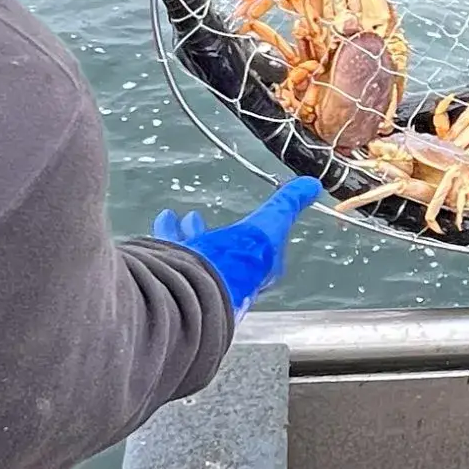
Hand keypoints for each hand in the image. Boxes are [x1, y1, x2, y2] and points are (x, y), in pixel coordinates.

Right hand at [151, 177, 324, 315]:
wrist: (203, 283)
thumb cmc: (242, 259)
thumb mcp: (272, 222)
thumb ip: (288, 204)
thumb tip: (312, 184)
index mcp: (252, 271)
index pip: (253, 254)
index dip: (249, 237)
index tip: (243, 227)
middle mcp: (224, 277)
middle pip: (213, 252)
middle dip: (203, 233)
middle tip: (192, 219)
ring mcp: (197, 277)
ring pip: (186, 253)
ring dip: (178, 234)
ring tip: (167, 218)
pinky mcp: (173, 275)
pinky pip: (165, 255)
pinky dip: (161, 237)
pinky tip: (157, 225)